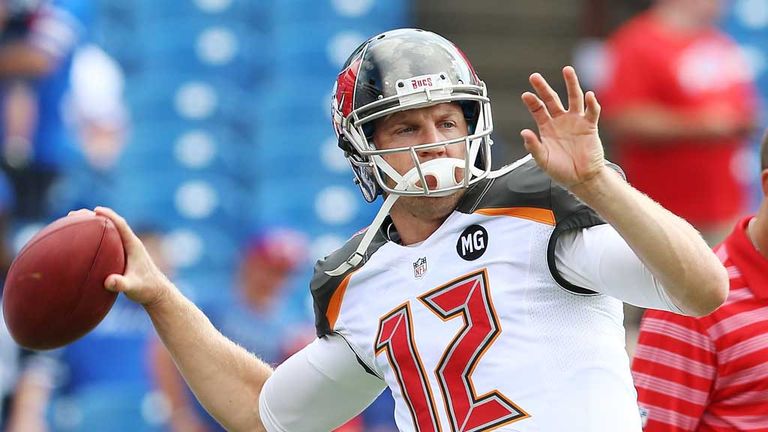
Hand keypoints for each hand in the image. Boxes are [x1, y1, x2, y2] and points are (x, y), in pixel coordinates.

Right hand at [68, 207, 173, 305]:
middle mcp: (129, 244)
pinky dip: (94, 238)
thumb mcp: (133, 288)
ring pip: (109, 232)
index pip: (121, 225)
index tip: (95, 210)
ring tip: (73, 222)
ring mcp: (126, 249)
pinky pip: (107, 242)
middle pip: (112, 224)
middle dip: (94, 217)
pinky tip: (80, 243)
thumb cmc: (146, 289)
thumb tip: (108, 282)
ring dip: (93, 226)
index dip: (109, 216)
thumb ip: (121, 284)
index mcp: (133, 246)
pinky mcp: (122, 255)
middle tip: (76, 214)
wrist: (156, 292)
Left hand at [520, 66, 604, 188]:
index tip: (526, 95)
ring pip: (574, 98)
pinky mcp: (590, 126)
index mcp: (547, 128)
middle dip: (543, 87)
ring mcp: (576, 121)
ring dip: (571, 84)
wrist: (581, 179)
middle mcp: (561, 121)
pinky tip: (589, 95)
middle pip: (552, 99)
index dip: (532, 102)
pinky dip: (591, 103)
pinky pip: (591, 111)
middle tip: (534, 77)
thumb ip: (533, 146)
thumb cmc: (561, 171)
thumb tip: (524, 132)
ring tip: (567, 70)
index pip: (538, 109)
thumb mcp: (543, 160)